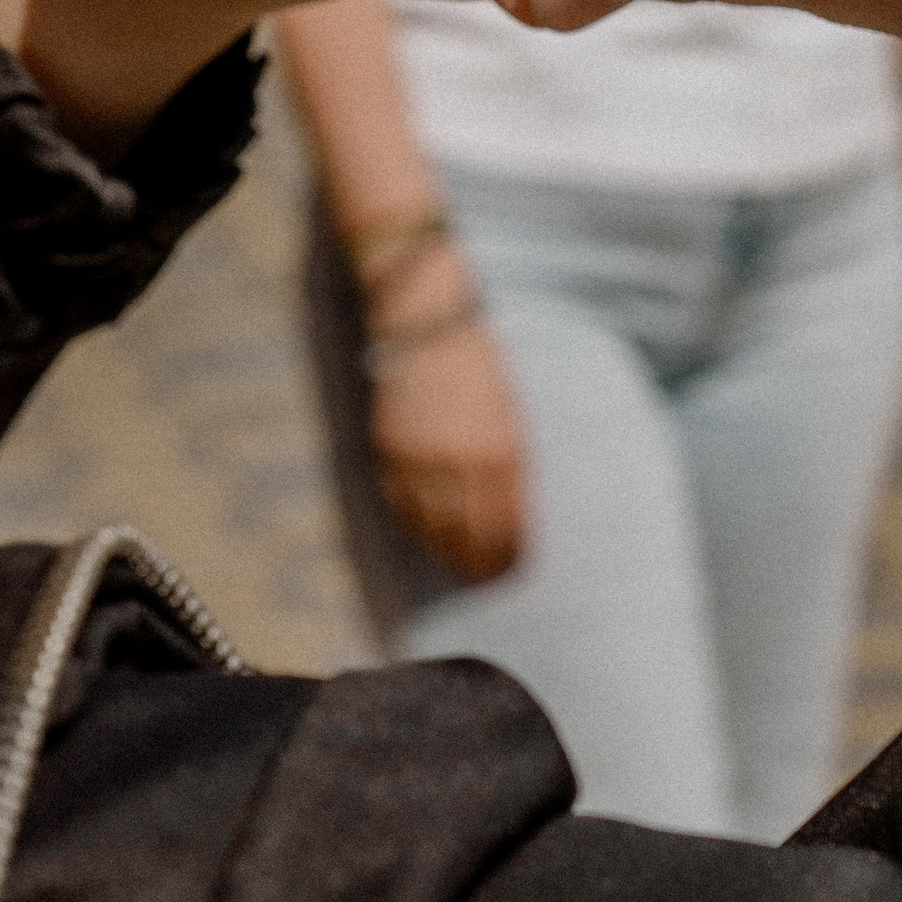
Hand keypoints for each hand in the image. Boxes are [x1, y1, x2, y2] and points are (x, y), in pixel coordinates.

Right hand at [366, 249, 526, 584]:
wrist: (429, 322)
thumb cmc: (480, 366)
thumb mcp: (511, 415)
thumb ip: (511, 466)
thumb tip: (512, 516)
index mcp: (504, 455)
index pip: (506, 530)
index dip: (505, 558)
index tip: (507, 571)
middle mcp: (463, 464)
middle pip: (467, 539)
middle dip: (475, 565)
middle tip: (479, 579)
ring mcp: (422, 460)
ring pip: (430, 529)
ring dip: (442, 550)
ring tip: (453, 562)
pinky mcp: (389, 451)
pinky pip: (400, 505)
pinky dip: (413, 523)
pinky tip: (423, 530)